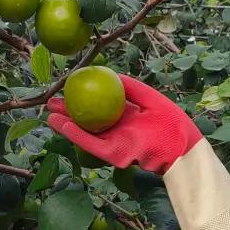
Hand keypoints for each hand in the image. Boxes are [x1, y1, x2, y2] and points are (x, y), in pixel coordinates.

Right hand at [46, 73, 202, 174]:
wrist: (181, 144)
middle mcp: (118, 130)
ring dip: (66, 125)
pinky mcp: (114, 154)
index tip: (70, 87)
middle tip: (51, 101)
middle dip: (69, 111)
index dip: (85, 97)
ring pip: (85, 133)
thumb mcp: (150, 98)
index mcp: (127, 117)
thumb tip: (112, 75)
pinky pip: (91, 143)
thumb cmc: (172, 122)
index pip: (101, 106)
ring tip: (49, 113)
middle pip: (88, 120)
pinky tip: (62, 124)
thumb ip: (131, 87)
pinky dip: (76, 134)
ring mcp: (114, 143)